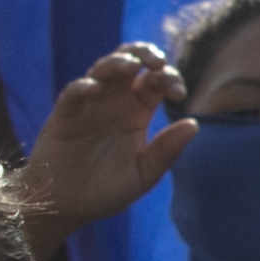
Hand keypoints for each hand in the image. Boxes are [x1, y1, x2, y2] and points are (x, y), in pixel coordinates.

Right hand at [18, 45, 196, 253]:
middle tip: (157, 61)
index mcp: (137, 111)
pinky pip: (72, 93)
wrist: (66, 207)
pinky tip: (95, 89)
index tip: (178, 93)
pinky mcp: (64, 115)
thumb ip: (166, 150)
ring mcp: (89, 105)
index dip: (170, 78)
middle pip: (130, 62)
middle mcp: (114, 101)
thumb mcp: (143, 174)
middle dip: (145, 53)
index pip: (156, 81)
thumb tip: (195, 124)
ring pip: (102, 69)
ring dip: (117, 62)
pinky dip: (83, 87)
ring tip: (132, 65)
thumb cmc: (106, 190)